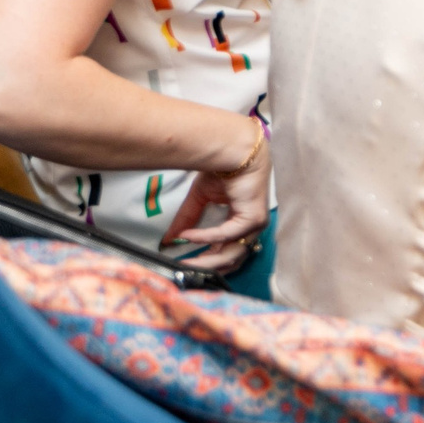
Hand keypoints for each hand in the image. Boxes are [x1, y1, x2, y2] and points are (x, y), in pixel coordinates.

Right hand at [164, 120, 270, 268]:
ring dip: (205, 260)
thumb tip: (168, 240)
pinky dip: (204, 237)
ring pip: (230, 254)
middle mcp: (251, 229)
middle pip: (230, 260)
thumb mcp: (200, 200)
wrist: (235, 151)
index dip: (207, 263)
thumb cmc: (223, 171)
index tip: (185, 268)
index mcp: (241, 225)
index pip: (227, 253)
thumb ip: (187, 220)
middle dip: (204, 268)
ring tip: (183, 263)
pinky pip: (225, 235)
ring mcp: (255, 225)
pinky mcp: (253, 219)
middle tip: (182, 271)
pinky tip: (188, 236)